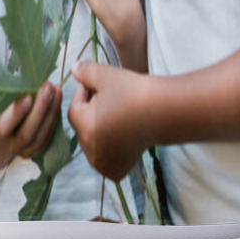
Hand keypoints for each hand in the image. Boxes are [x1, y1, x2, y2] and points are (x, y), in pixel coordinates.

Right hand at [0, 82, 62, 171]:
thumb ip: (4, 98)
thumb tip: (22, 79)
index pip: (6, 125)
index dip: (18, 112)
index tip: (28, 95)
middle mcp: (8, 147)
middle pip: (27, 132)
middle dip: (40, 108)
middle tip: (48, 86)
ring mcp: (24, 152)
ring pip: (41, 135)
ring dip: (51, 111)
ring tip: (56, 89)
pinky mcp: (36, 151)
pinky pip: (48, 136)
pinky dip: (54, 117)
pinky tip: (58, 100)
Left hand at [67, 61, 149, 180]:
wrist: (165, 112)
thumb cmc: (135, 92)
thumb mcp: (106, 76)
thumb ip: (85, 72)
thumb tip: (73, 68)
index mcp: (85, 129)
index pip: (75, 108)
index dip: (84, 93)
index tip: (98, 84)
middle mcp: (92, 151)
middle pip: (83, 125)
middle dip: (91, 110)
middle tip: (110, 97)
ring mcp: (104, 164)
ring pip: (92, 141)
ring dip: (98, 128)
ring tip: (118, 113)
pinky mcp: (116, 170)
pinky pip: (103, 156)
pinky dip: (108, 145)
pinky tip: (122, 131)